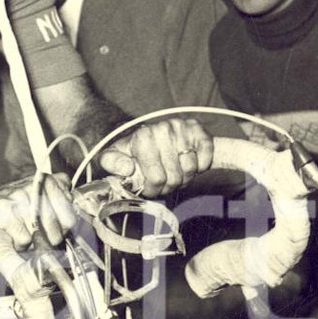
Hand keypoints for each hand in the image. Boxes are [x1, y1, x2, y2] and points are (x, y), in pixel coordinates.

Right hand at [0, 172, 77, 250]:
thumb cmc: (5, 213)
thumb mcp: (34, 203)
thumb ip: (58, 205)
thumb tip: (77, 220)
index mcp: (43, 181)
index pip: (70, 207)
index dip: (65, 226)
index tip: (56, 230)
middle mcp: (32, 185)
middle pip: (60, 223)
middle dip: (50, 238)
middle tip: (35, 236)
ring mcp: (17, 197)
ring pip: (41, 232)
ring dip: (31, 241)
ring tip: (17, 232)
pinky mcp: (2, 212)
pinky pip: (23, 238)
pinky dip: (17, 243)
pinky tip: (6, 234)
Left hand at [98, 118, 212, 195]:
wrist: (155, 135)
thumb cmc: (134, 151)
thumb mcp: (114, 155)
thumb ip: (111, 162)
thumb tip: (127, 168)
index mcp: (143, 136)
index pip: (156, 178)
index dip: (154, 190)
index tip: (150, 188)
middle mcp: (163, 129)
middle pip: (174, 177)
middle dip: (168, 186)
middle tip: (163, 183)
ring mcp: (182, 128)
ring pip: (190, 170)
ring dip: (184, 178)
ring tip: (174, 173)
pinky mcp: (199, 130)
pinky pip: (206, 159)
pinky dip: (201, 167)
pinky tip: (189, 163)